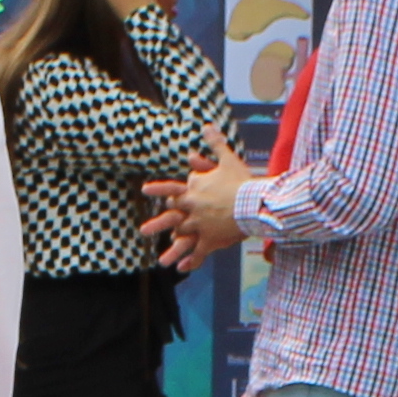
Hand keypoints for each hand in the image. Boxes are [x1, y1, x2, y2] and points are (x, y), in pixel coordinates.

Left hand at [150, 139, 253, 272]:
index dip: (159, 190)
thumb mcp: (227, 159)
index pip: (173, 188)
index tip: (145, 190)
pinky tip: (183, 270)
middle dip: (159, 223)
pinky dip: (192, 261)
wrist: (253, 202)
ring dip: (172, 250)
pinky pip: (200, 252)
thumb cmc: (241, 181)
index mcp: (194, 189)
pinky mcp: (211, 239)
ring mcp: (200, 225)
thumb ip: (214, 144)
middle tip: (144, 231)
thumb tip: (206, 126)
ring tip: (161, 261)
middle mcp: (192, 208)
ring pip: (182, 238)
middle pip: (172, 215)